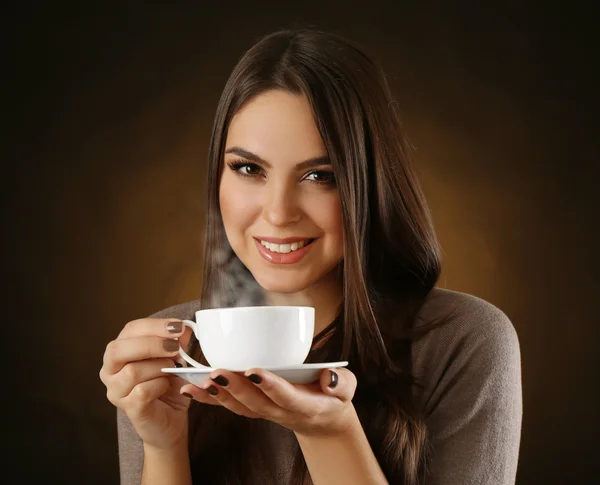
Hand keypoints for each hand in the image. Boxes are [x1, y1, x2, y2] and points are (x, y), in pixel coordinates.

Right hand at [99, 318, 192, 449]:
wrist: (172, 419)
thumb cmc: (170, 385)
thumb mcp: (176, 358)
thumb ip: (178, 342)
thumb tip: (184, 330)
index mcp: (121, 351)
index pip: (130, 330)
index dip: (154, 326)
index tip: (178, 326)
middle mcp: (110, 371)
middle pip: (118, 349)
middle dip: (151, 344)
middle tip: (175, 347)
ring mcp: (116, 391)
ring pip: (132, 371)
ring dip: (160, 367)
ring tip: (174, 370)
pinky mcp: (128, 408)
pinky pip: (142, 391)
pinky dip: (161, 385)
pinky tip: (167, 386)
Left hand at [180, 367, 356, 436]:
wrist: (323, 417)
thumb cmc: (333, 397)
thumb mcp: (346, 389)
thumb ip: (342, 383)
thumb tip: (329, 377)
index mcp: (305, 405)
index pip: (285, 396)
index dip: (269, 385)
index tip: (254, 370)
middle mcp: (281, 412)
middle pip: (256, 403)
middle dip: (235, 388)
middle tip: (218, 372)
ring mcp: (265, 412)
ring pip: (239, 407)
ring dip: (218, 395)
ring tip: (199, 381)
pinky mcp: (254, 408)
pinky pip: (230, 406)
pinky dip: (210, 399)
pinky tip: (191, 388)